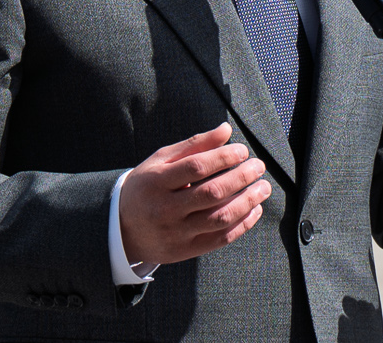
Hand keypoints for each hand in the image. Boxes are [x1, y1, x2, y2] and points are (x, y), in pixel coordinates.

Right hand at [118, 123, 271, 265]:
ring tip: (263, 187)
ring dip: (248, 201)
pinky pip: (219, 239)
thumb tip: (226, 130)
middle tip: (259, 166)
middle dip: (242, 178)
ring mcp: (174, 234)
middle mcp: (164, 210)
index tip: (243, 151)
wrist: (120, 230)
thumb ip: (194, 144)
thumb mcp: (161, 161)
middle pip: (211, 193)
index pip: (196, 168)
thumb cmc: (147, 186)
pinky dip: (242, 224)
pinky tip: (255, 209)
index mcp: (156, 182)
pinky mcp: (183, 252)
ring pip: (219, 218)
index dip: (224, 157)